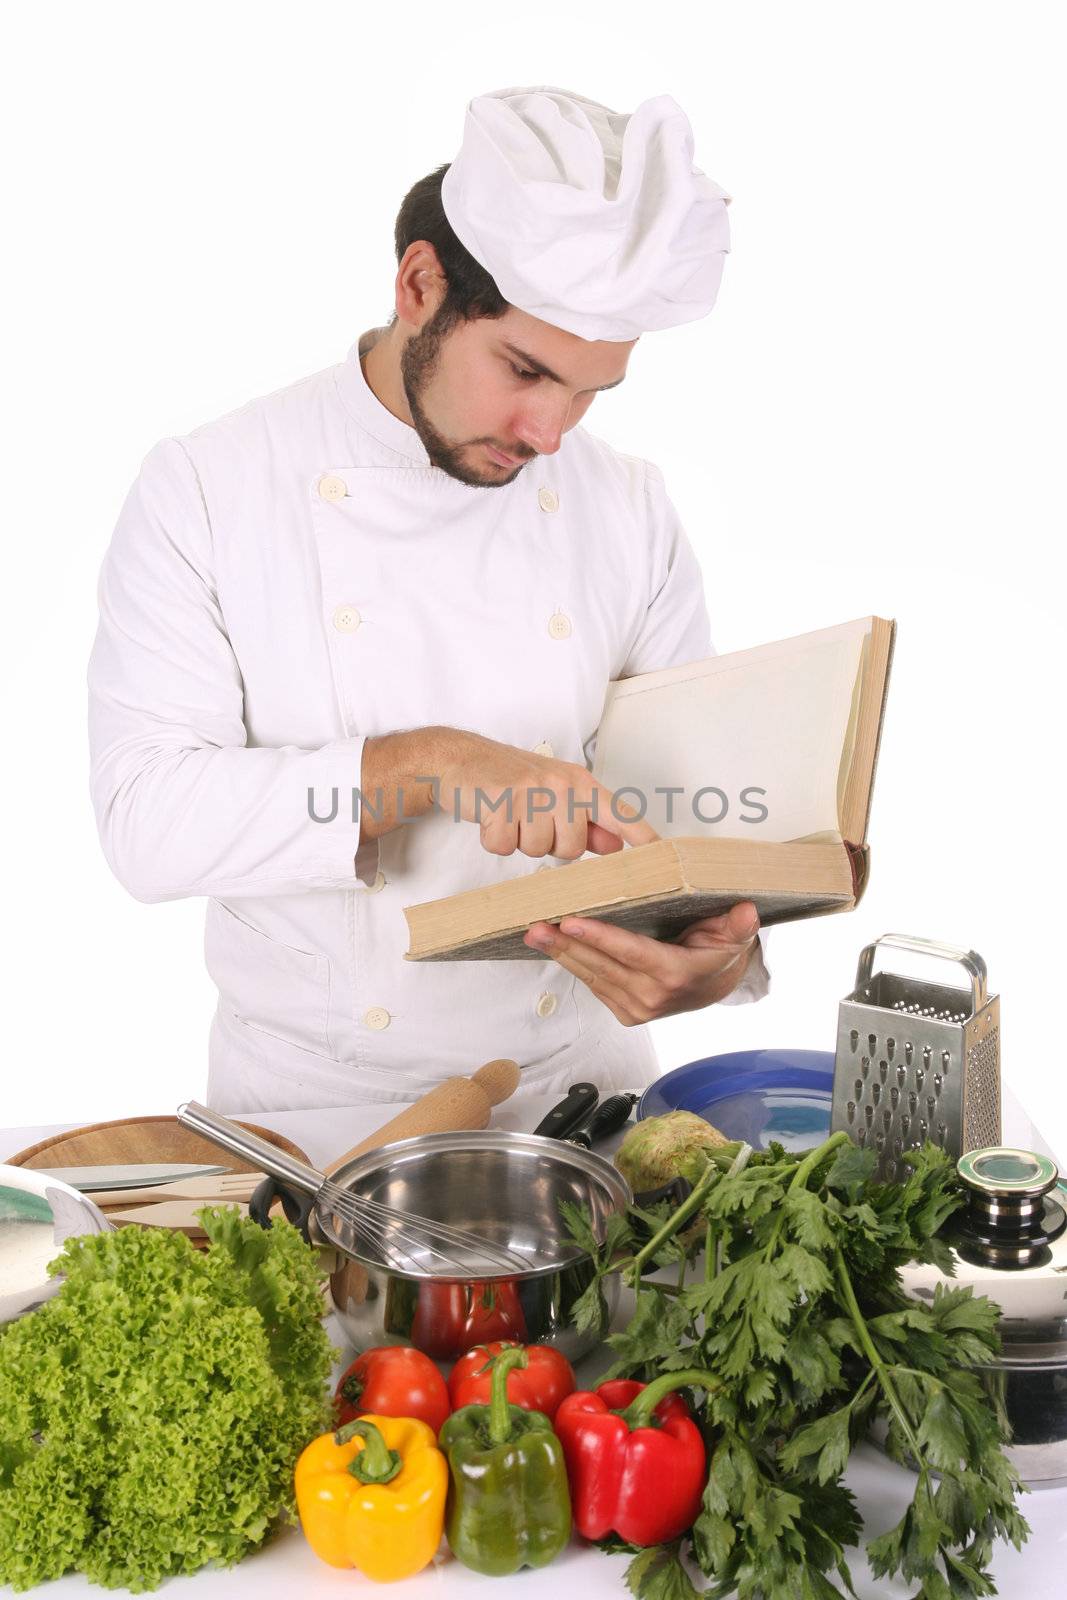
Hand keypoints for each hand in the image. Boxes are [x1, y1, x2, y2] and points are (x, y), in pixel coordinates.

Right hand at [435, 730, 658, 858]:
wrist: (461, 759)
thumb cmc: (512, 780)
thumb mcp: (555, 795)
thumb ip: (587, 822)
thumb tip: (616, 846)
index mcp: (580, 784)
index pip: (619, 814)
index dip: (642, 838)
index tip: (663, 856)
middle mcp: (561, 785)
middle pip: (571, 849)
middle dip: (548, 843)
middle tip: (529, 819)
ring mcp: (531, 791)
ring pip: (537, 850)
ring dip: (519, 841)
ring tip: (509, 815)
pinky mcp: (501, 800)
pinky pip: (504, 847)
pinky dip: (493, 839)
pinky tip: (490, 817)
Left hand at [522, 901, 761, 1024]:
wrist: (718, 985)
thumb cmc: (719, 953)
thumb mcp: (735, 936)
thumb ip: (738, 925)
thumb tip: (746, 911)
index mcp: (676, 975)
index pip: (631, 952)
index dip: (599, 937)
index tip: (571, 922)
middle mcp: (653, 997)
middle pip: (601, 966)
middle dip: (565, 945)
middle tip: (535, 927)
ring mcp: (637, 1008)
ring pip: (592, 976)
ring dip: (562, 954)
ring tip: (535, 934)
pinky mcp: (625, 1012)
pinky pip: (594, 985)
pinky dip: (574, 965)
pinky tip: (555, 947)